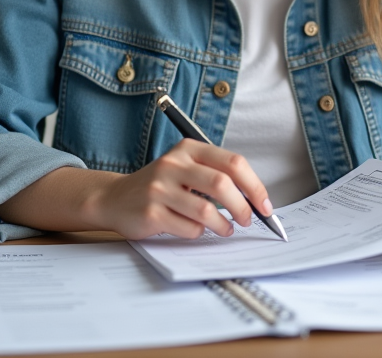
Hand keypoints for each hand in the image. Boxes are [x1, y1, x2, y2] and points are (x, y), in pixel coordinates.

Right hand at [86, 139, 272, 240]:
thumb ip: (216, 175)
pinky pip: (189, 228)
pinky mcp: (151, 212)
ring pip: (206, 210)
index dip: (254, 186)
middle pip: (221, 184)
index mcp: (188, 148)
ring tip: (225, 229)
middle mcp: (173, 164)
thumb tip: (255, 199)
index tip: (265, 205)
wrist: (115, 198)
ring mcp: (159, 188)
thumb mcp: (185, 168)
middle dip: (242, 207)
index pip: (233, 162)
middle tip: (248, 220)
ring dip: (223, 226)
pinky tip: (195, 229)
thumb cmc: (161, 186)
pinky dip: (199, 233)